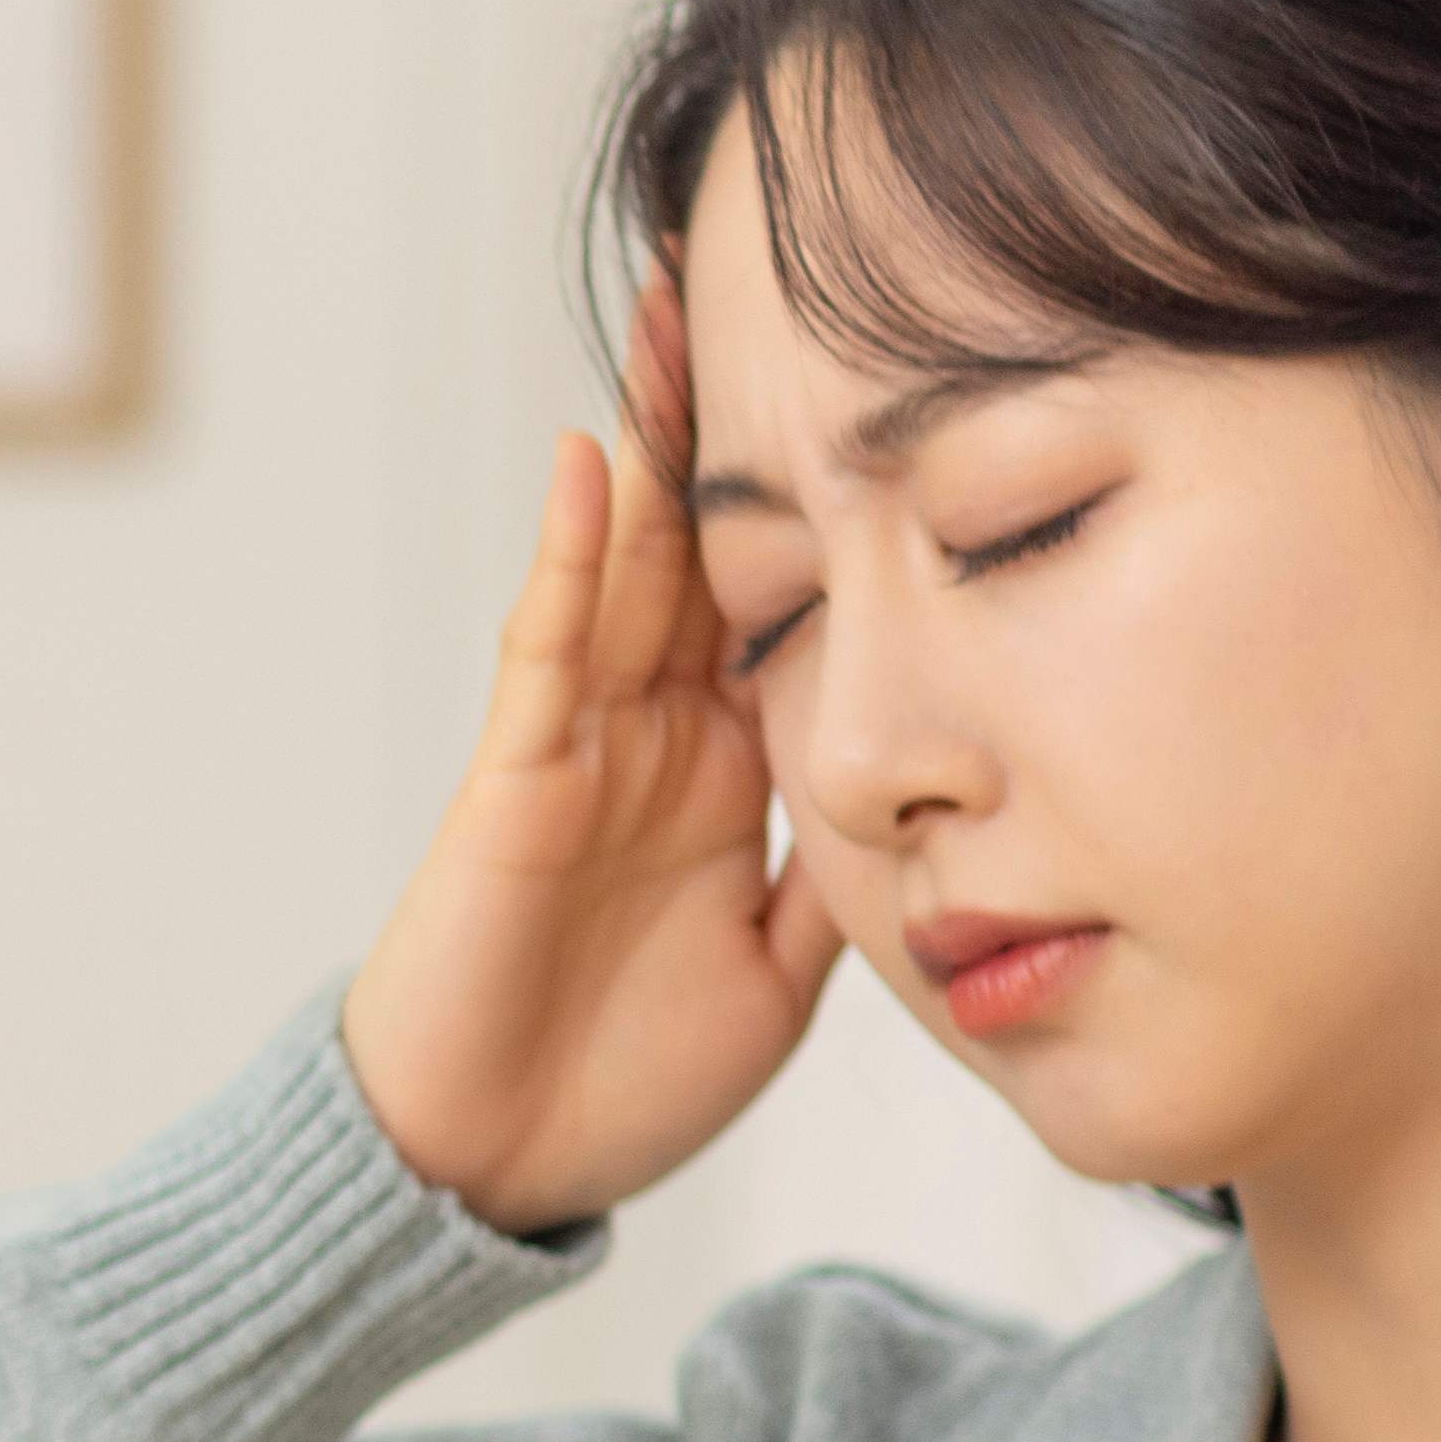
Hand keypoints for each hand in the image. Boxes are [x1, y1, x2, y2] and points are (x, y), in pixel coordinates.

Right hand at [335, 280, 843, 1233]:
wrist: (493, 1167)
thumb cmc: (622, 1079)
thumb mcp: (784, 966)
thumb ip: (841, 867)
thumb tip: (947, 793)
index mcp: (724, 768)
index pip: (780, 597)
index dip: (818, 497)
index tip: (871, 391)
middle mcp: (655, 732)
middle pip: (699, 541)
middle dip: (726, 419)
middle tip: (760, 274)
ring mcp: (581, 746)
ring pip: (626, 563)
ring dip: (650, 439)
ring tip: (674, 308)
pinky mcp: (516, 782)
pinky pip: (549, 650)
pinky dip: (573, 557)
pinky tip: (599, 465)